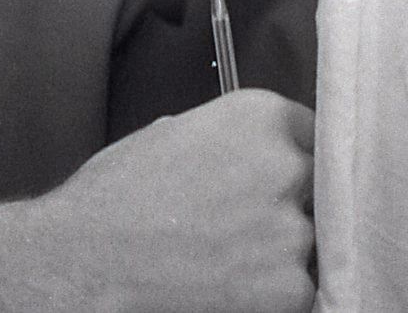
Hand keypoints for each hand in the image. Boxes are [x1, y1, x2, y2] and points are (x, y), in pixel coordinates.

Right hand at [29, 91, 314, 312]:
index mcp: (260, 116)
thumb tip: (245, 155)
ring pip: (308, 240)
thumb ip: (227, 138)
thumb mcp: (171, 133)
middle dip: (289, 201)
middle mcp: (287, 165)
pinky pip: (299, 287)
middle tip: (244, 220)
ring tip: (225, 255)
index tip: (283, 174)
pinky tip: (227, 284)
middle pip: (317, 184)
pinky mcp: (292, 287)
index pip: (313, 131)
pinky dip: (270, 292)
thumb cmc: (116, 197)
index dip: (294, 155)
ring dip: (278, 249)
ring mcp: (293, 229)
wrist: (89, 260)